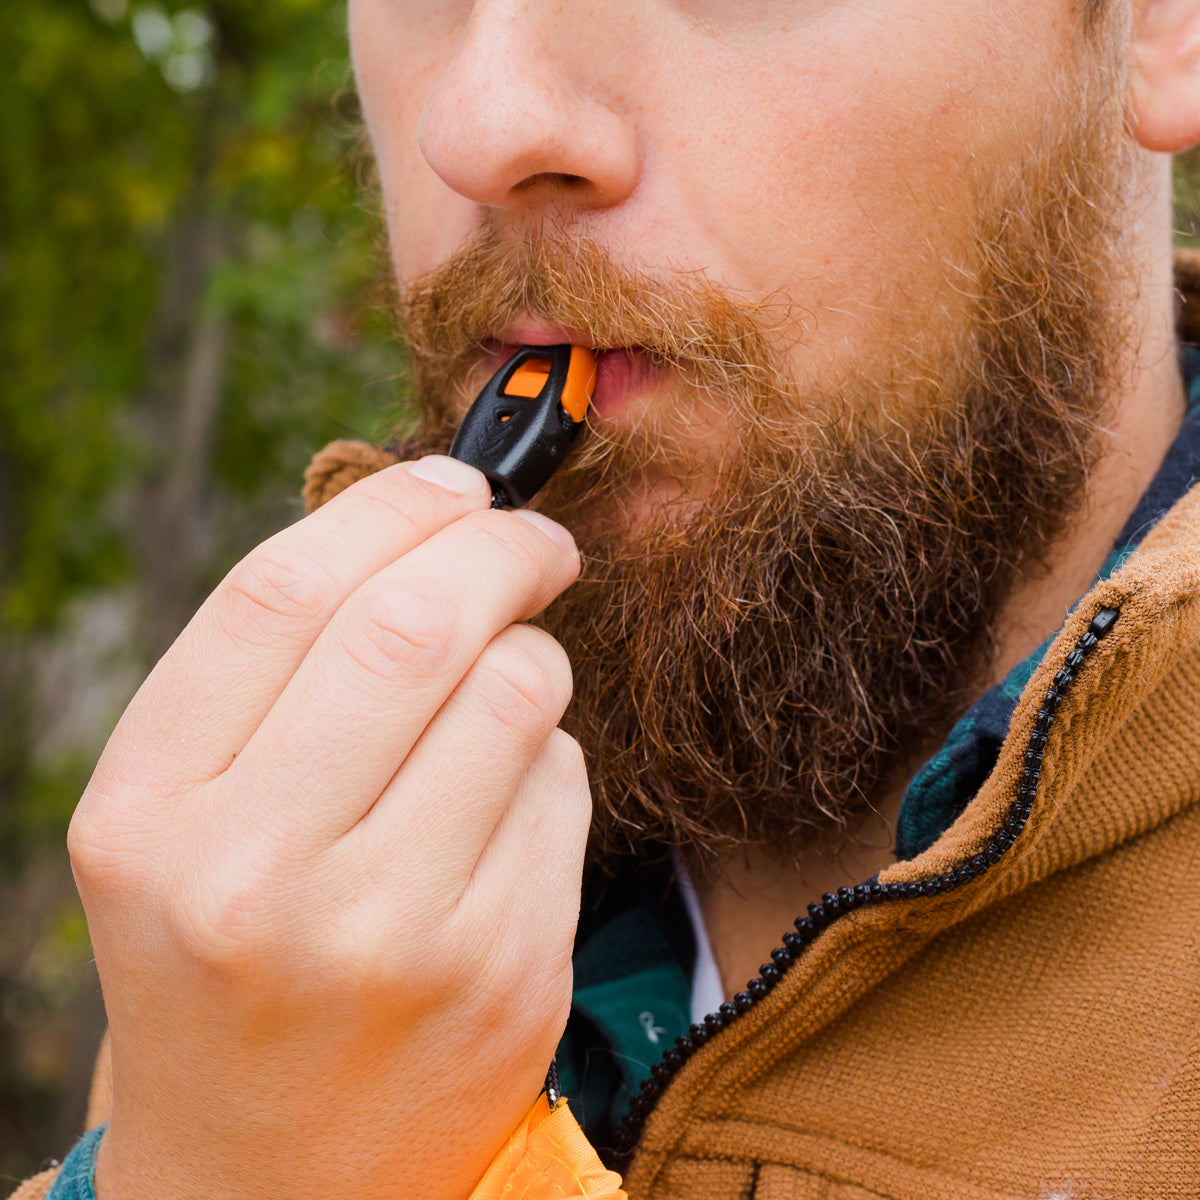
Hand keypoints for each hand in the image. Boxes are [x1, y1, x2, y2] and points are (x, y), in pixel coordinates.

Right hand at [67, 457, 590, 1199]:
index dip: (389, 509)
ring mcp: (394, 934)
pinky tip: (505, 808)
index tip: (453, 484)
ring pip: (519, 692)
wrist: (270, 1183)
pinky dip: (551, 760)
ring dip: (531, 658)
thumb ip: (276, 677)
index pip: (281, 590)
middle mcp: (258, 875)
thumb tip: (424, 527)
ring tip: (503, 691)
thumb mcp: (187, 825)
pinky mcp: (508, 973)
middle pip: (415, 624)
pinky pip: (566, 786)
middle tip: (535, 542)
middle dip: (500, 549)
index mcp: (149, 815)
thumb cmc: (227, 966)